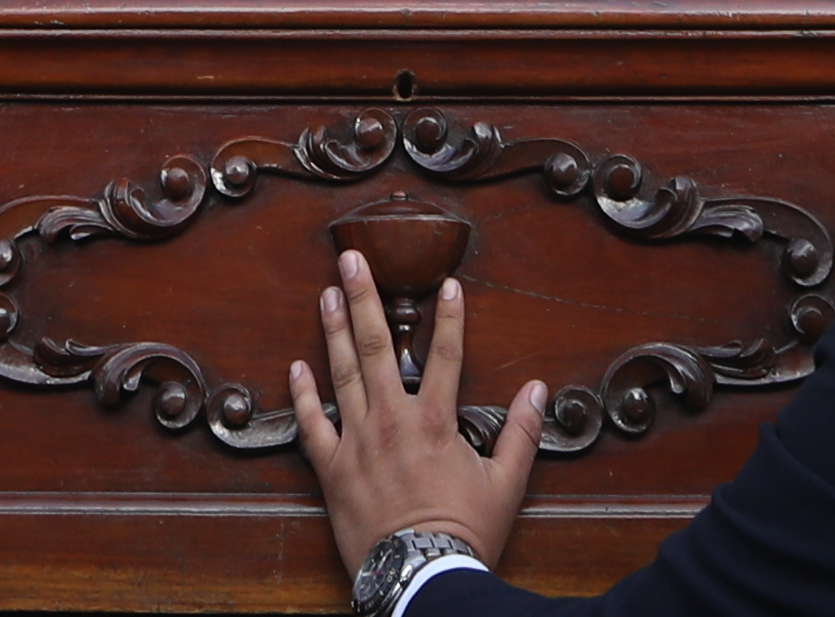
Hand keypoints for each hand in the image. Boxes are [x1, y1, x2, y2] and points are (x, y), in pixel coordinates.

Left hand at [284, 253, 538, 580]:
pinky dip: (303, 394)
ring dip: (335, 330)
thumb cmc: (464, 533)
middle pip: (377, 346)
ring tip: (327, 294)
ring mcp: (358, 442)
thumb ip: (520, 433)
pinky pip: (312, 424)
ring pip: (342, 373)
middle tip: (351, 259)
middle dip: (364, 298)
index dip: (449, 317)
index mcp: (435, 421)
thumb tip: (537, 391)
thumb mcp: (505, 484)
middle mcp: (393, 420)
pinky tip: (297, 366)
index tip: (447, 283)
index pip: (446, 355)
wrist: (420, 575)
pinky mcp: (333, 468)